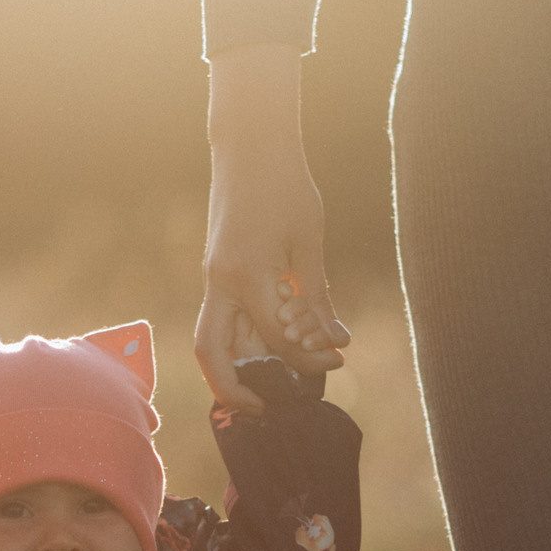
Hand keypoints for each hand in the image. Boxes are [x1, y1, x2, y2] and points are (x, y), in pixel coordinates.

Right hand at [197, 43, 348, 414]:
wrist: (248, 143)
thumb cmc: (284, 183)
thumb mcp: (309, 240)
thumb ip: (318, 296)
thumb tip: (335, 343)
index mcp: (246, 274)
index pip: (275, 338)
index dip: (307, 358)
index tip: (337, 363)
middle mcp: (221, 282)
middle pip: (213, 354)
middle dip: (234, 390)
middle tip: (267, 408)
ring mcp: (214, 278)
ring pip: (214, 341)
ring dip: (239, 367)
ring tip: (275, 383)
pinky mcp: (217, 272)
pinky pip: (224, 320)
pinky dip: (243, 341)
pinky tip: (272, 348)